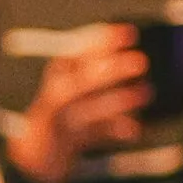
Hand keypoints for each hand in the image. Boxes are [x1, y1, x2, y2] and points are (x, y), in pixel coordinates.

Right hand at [8, 30, 149, 182]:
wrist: (36, 150)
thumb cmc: (66, 106)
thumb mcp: (74, 80)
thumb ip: (97, 63)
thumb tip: (133, 45)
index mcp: (59, 72)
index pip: (79, 51)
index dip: (103, 41)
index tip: (129, 33)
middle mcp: (58, 94)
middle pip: (83, 80)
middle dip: (112, 70)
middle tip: (141, 61)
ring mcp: (62, 120)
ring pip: (90, 110)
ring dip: (118, 101)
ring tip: (146, 92)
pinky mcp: (69, 143)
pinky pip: (96, 137)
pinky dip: (116, 131)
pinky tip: (135, 129)